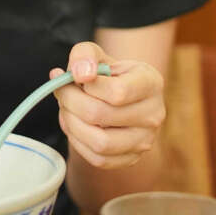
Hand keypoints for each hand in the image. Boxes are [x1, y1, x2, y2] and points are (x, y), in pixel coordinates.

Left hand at [51, 41, 165, 169]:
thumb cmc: (107, 74)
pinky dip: (79, 143)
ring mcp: (145, 140)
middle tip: (61, 93)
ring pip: (100, 143)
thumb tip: (80, 74)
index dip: (87, 86)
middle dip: (71, 103)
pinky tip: (75, 126)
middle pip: (101, 116)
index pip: (117, 92)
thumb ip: (84, 54)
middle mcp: (154, 114)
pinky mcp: (132, 158)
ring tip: (67, 110)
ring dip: (72, 125)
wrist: (120, 96)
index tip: (73, 77)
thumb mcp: (96, 54)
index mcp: (151, 83)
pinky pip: (99, 160)